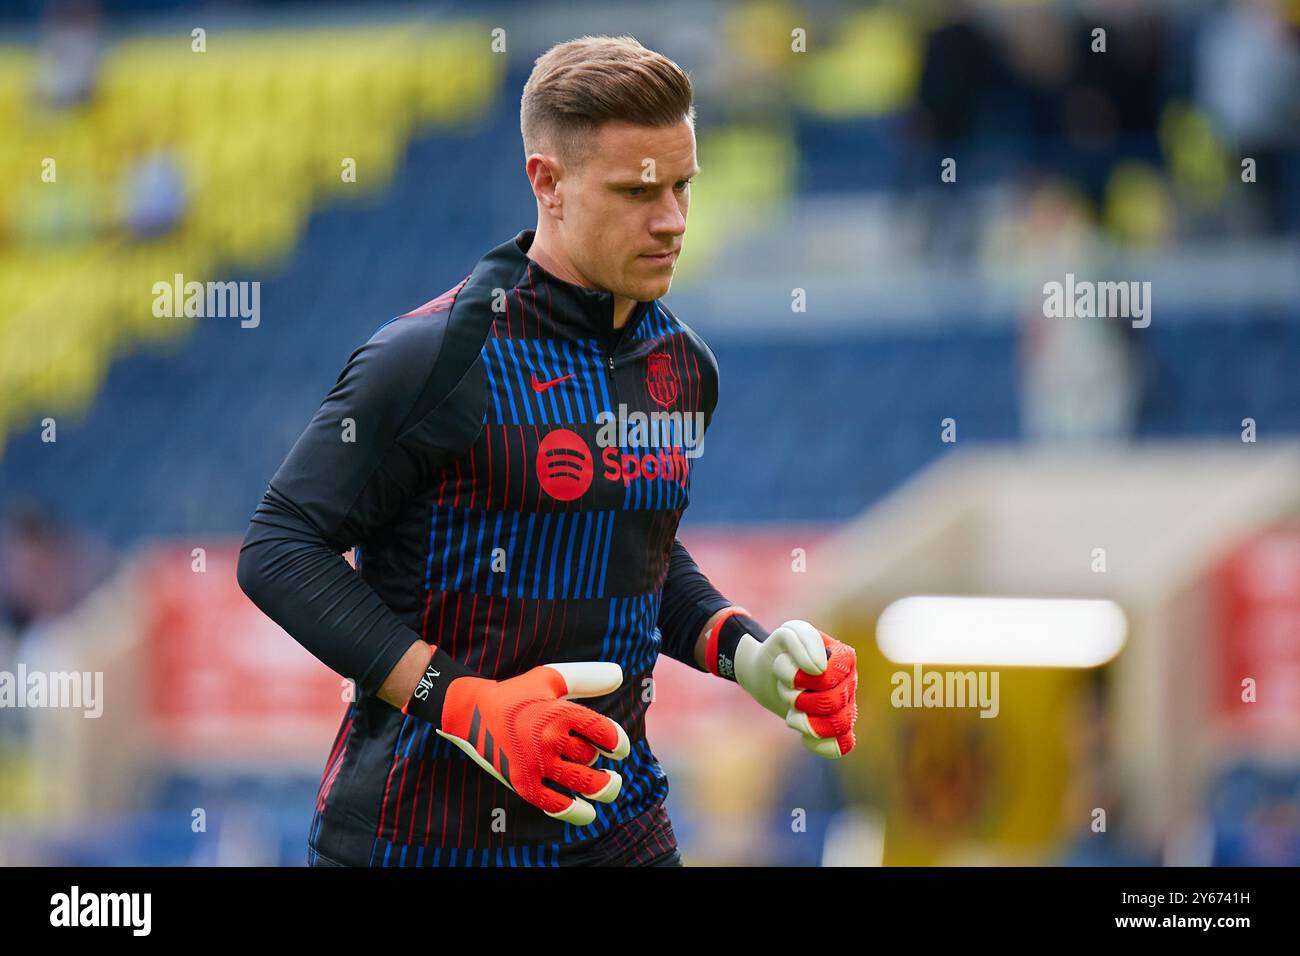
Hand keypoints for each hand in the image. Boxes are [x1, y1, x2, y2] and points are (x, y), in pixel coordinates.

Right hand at [433, 662, 630, 824]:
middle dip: (600, 762)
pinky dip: (573, 811)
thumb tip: (620, 675)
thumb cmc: (518, 694)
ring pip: (580, 782)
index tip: (619, 750)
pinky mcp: (521, 781)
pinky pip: (553, 803)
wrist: (471, 711)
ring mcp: (535, 762)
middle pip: (590, 758)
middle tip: (607, 767)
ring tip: (610, 787)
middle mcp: (549, 738)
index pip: (604, 732)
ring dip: (600, 788)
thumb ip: (587, 677)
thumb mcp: (550, 679)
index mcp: (560, 711)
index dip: (617, 743)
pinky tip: (587, 814)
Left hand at [734, 620, 857, 758]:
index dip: (807, 680)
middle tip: (786, 691)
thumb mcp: (788, 634)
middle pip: (833, 703)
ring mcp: (845, 707)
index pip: (834, 676)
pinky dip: (818, 744)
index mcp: (844, 658)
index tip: (791, 676)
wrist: (766, 673)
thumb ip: (806, 641)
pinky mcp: (834, 728)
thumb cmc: (782, 652)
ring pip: (838, 726)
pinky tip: (801, 730)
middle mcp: (849, 683)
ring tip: (792, 709)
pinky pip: (841, 747)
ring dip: (805, 720)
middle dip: (799, 699)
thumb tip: (820, 669)